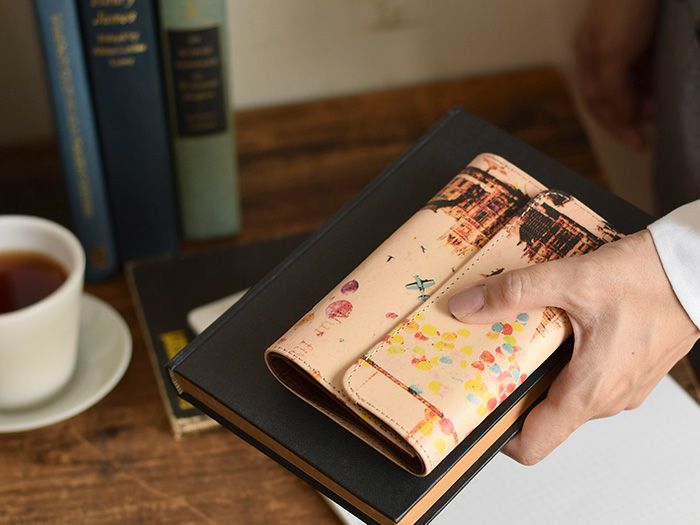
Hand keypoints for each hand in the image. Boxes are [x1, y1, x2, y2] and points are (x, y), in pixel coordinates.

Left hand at [448, 230, 697, 464]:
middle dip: (512, 389)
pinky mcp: (629, 371)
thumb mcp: (572, 279)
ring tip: (519, 335)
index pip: (534, 444)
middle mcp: (607, 398)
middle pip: (544, 415)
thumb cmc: (650, 281)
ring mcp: (621, 387)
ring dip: (540, 370)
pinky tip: (556, 325)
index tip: (478, 409)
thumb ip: (515, 293)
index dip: (499, 435)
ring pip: (565, 393)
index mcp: (589, 390)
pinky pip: (587, 377)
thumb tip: (468, 306)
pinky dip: (565, 359)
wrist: (698, 272)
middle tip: (488, 358)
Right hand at [574, 0, 657, 148]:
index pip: (597, 103)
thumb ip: (614, 89)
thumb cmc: (622, 8)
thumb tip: (622, 120)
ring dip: (643, 104)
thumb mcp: (613, 52)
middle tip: (647, 137)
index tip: (636, 143)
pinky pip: (646, 70)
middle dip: (628, 118)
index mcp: (587, 58)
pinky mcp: (646, 37)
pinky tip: (661, 92)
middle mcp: (602, 55)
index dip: (615, 126)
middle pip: (612, 97)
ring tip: (659, 114)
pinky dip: (652, 86)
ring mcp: (624, 46)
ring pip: (631, 85)